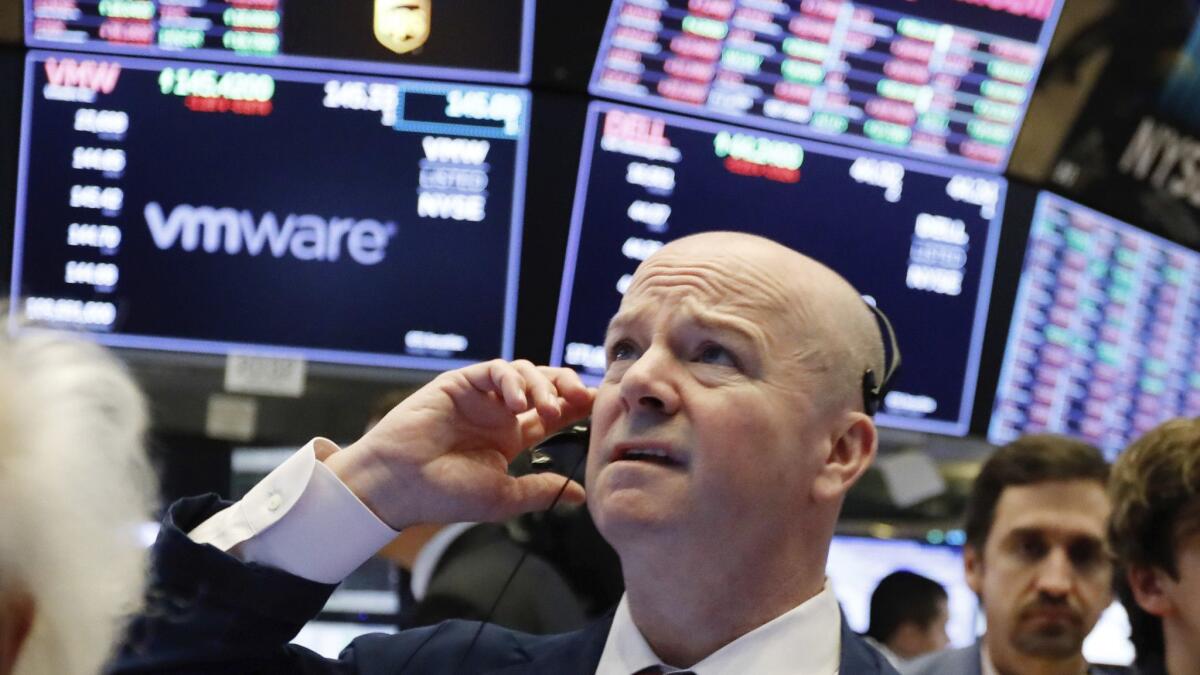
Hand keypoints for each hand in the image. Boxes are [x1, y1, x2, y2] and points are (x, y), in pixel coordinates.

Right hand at [324, 360, 593, 529]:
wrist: (400, 484)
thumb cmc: (446, 495)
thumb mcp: (503, 497)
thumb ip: (541, 490)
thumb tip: (582, 495)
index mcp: (510, 438)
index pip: (553, 415)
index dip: (577, 407)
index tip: (600, 405)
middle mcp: (498, 413)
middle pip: (544, 386)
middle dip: (567, 387)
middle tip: (585, 398)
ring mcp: (480, 397)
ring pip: (523, 373)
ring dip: (541, 385)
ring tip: (546, 408)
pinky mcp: (460, 383)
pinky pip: (494, 370)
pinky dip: (511, 380)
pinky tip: (518, 402)